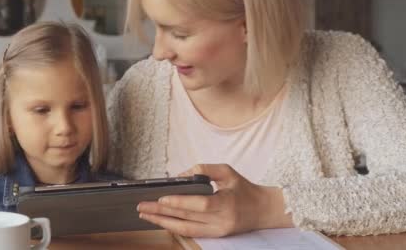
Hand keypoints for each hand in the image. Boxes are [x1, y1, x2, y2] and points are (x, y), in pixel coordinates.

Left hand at [137, 164, 292, 237]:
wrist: (263, 210)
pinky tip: (160, 221)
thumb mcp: (227, 171)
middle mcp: (221, 222)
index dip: (179, 202)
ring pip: (185, 229)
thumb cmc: (244, 188)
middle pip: (186, 218)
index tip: (160, 198)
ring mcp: (217, 231)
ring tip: (145, 215)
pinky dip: (173, 226)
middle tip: (142, 206)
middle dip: (161, 212)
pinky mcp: (214, 236)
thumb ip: (204, 169)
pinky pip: (190, 232)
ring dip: (162, 222)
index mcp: (226, 204)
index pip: (199, 205)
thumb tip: (180, 176)